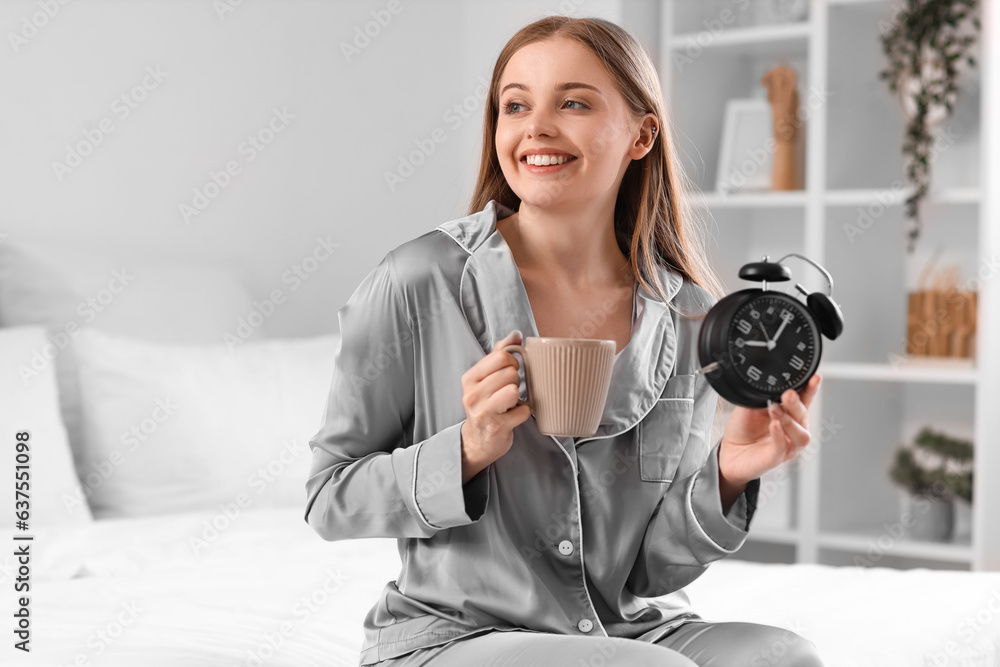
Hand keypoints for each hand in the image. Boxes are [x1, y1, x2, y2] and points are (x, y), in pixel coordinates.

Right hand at [459, 330, 531, 482]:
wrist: (478, 441)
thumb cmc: (486, 405)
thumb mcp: (486, 378)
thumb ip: (499, 353)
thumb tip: (516, 334)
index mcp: (470, 378)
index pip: (500, 356)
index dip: (513, 361)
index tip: (510, 371)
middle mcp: (472, 395)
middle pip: (510, 373)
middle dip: (516, 380)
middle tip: (511, 389)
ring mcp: (483, 412)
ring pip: (513, 390)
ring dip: (519, 395)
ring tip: (511, 402)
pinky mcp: (497, 428)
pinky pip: (523, 411)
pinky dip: (523, 412)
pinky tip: (514, 416)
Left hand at [719, 374, 821, 489]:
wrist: (728, 451)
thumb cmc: (742, 429)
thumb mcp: (749, 406)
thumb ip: (760, 396)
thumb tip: (768, 381)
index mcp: (789, 413)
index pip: (804, 400)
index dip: (811, 389)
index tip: (814, 377)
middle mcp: (793, 429)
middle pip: (803, 415)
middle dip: (797, 404)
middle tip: (788, 394)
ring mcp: (787, 445)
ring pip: (801, 435)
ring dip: (789, 420)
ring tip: (775, 409)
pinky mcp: (776, 457)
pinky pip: (782, 447)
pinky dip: (779, 435)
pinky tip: (774, 425)